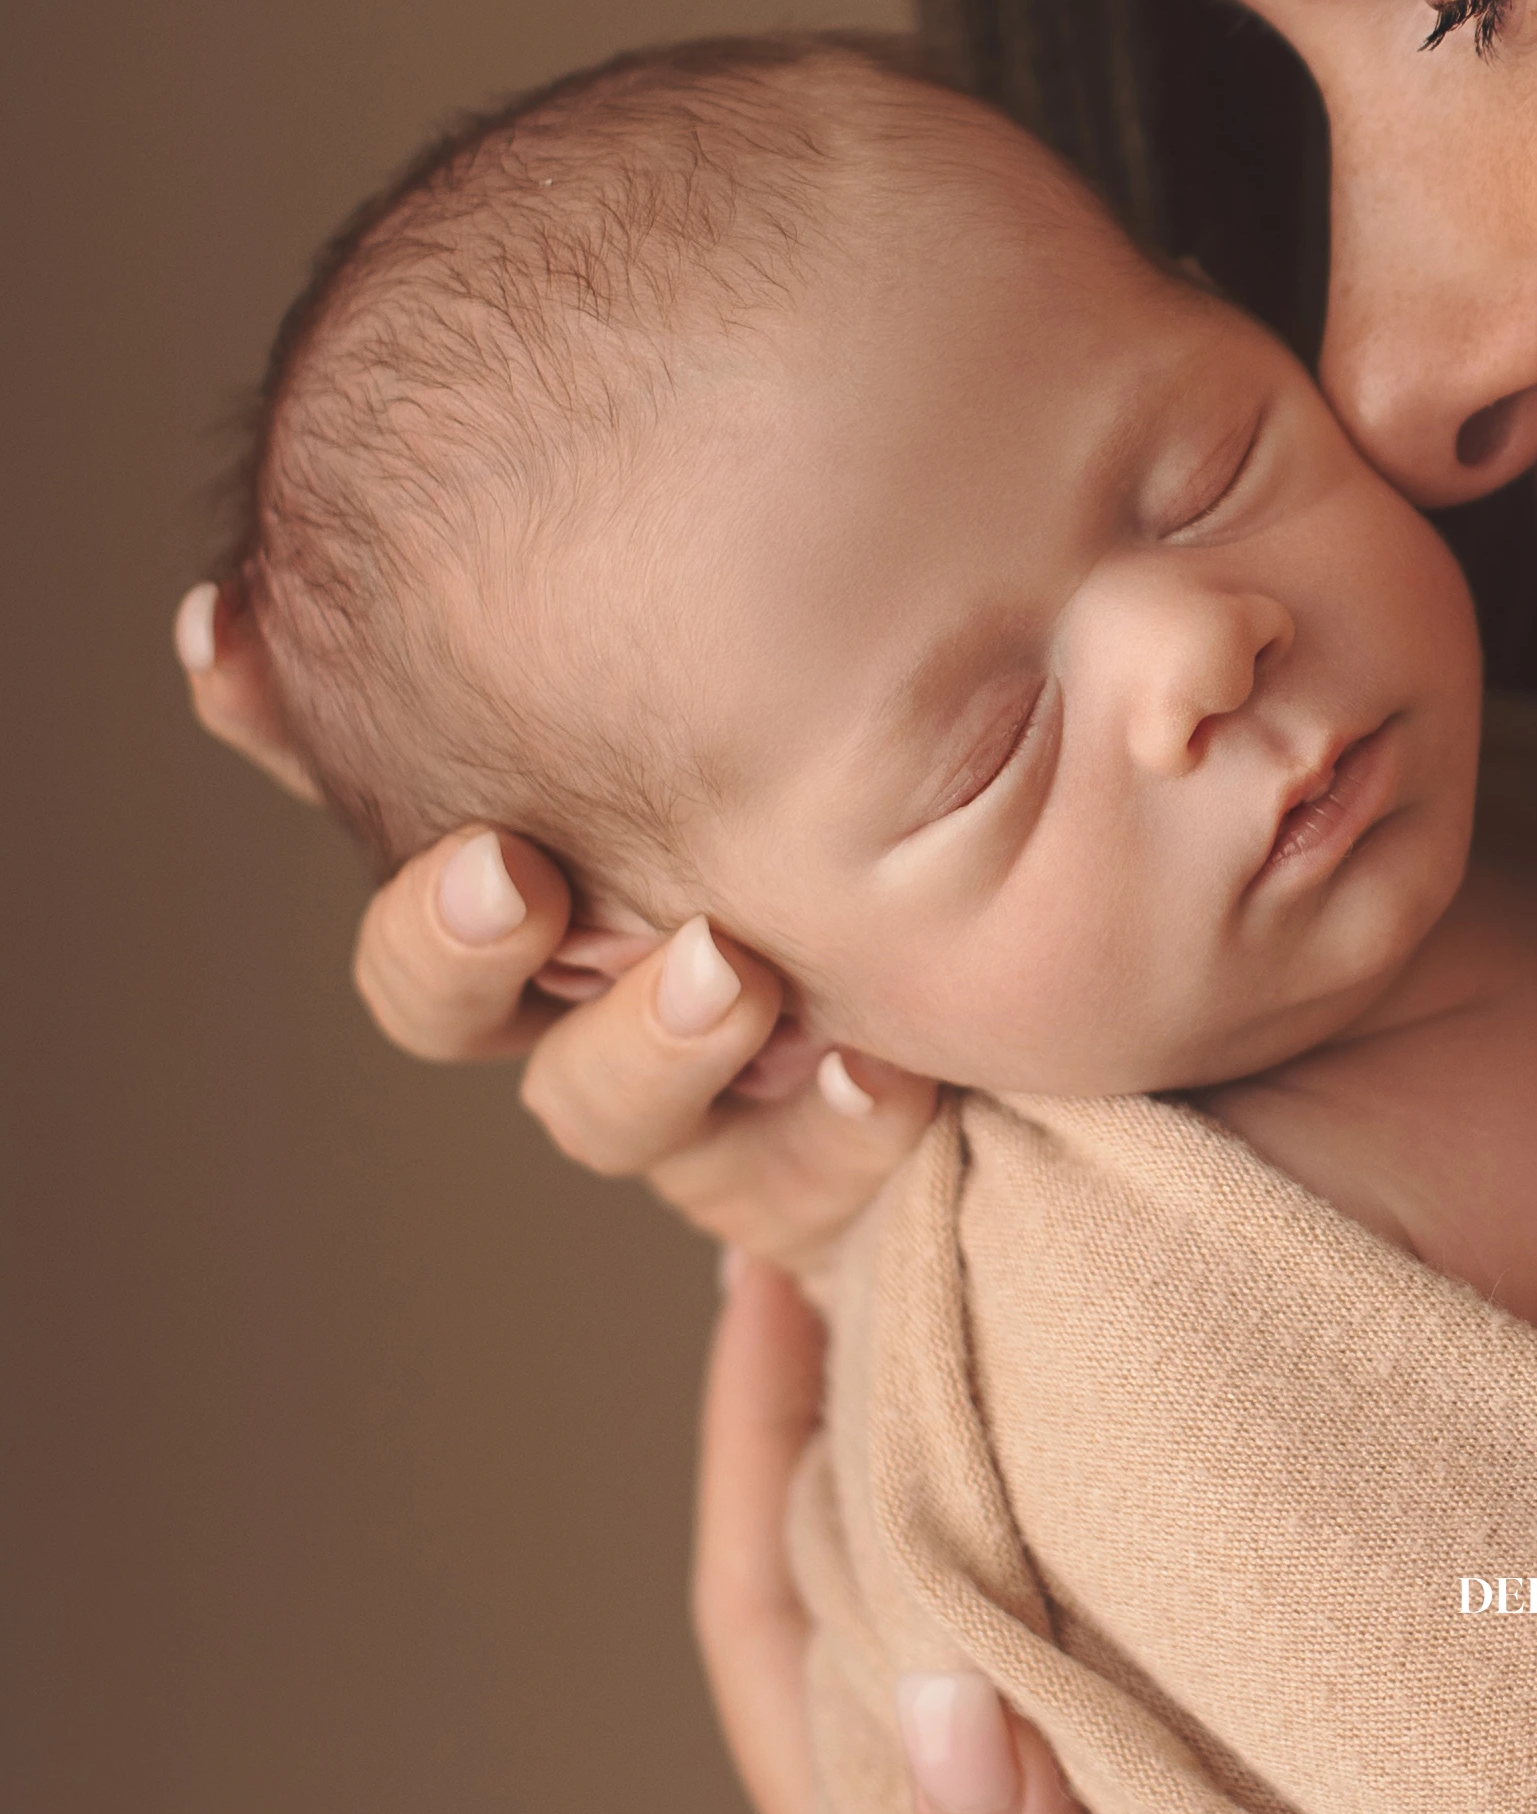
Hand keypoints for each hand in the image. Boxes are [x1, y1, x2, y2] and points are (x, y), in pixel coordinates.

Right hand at [177, 581, 930, 1268]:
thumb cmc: (836, 778)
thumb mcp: (707, 684)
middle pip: (453, 1010)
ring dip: (647, 1049)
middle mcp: (579, 1006)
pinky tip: (883, 1074)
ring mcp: (688, 1112)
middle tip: (516, 881)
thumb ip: (535, 630)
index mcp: (527, 902)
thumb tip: (223, 619)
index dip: (358, 819)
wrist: (1036, 920)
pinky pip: (799, 1194)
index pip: (410, 893)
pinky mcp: (806, 1188)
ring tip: (731, 974)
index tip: (378, 757)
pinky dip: (832, 1140)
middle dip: (464, 949)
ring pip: (605, 1114)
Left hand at [691, 1276, 1536, 1813]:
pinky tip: (1259, 1476)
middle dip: (892, 1383)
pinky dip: (1173, 1561)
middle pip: (888, 1567)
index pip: (776, 1609)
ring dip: (1034, 1450)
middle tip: (958, 1194)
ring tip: (1104, 1277)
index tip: (770, 1247)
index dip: (754, 1432)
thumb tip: (954, 1688)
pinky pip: (1163, 1685)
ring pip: (1026, 1609)